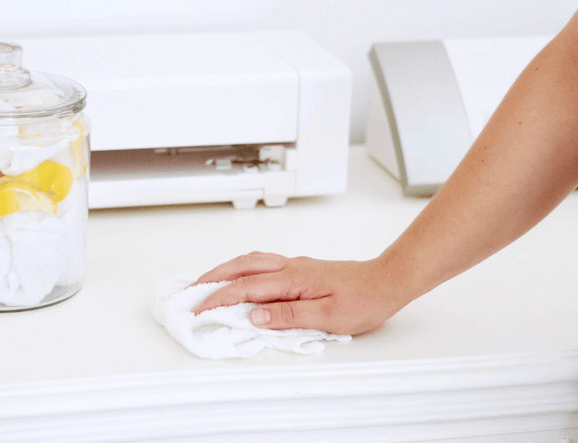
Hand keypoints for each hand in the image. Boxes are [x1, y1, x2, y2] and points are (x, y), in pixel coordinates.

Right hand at [191, 252, 412, 335]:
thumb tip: (255, 315)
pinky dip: (243, 267)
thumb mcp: (327, 316)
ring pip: (251, 261)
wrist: (386, 281)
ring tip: (209, 281)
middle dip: (213, 277)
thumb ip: (289, 315)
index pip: (246, 288)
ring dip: (226, 269)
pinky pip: (263, 263)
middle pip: (242, 267)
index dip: (219, 298)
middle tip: (192, 289)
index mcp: (292, 279)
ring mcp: (294, 265)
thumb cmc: (363, 299)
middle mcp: (289, 267)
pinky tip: (243, 274)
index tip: (200, 309)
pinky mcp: (300, 268)